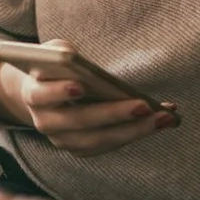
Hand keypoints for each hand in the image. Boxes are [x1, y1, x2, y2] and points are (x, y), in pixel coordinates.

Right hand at [0, 40, 177, 156]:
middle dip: (114, 114)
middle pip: (80, 122)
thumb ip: (61, 52)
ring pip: (98, 140)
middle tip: (145, 106)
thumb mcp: (53, 51)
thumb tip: (75, 58)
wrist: (41, 91)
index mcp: (34, 94)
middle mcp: (45, 122)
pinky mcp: (79, 148)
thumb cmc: (53, 65)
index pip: (43, 95)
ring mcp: (62, 140)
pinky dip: (135, 134)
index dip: (59, 91)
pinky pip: (109, 145)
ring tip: (165, 118)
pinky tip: (160, 121)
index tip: (80, 86)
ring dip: (134, 131)